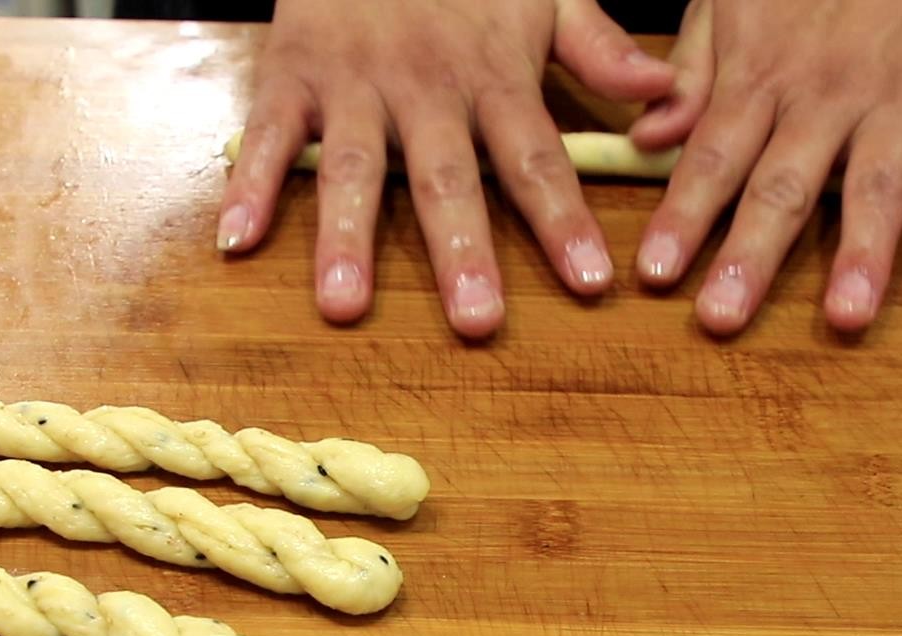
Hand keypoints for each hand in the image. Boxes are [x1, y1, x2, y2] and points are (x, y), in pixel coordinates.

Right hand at [219, 0, 677, 338]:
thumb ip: (600, 48)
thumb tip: (664, 95)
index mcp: (493, 74)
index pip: (536, 157)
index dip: (562, 220)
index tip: (591, 282)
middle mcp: (423, 87)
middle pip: (445, 178)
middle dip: (461, 250)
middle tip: (475, 321)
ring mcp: (352, 84)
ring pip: (351, 168)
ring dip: (346, 238)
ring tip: (345, 306)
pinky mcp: (291, 75)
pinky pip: (268, 136)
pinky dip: (250, 186)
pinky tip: (238, 243)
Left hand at [628, 0, 901, 334]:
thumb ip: (693, 73)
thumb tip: (649, 141)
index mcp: (763, 74)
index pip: (714, 156)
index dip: (684, 216)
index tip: (657, 273)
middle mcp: (825, 96)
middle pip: (784, 186)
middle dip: (752, 255)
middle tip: (724, 318)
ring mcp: (894, 101)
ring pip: (875, 184)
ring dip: (862, 253)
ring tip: (846, 316)